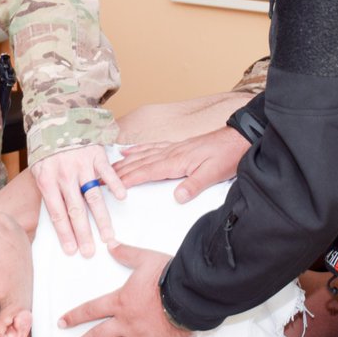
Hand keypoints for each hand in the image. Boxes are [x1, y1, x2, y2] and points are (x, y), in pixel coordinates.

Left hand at [31, 144, 126, 256]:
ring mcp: (81, 164)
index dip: (64, 233)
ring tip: (107, 236)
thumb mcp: (38, 168)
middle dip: (83, 233)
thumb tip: (56, 218)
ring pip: (93, 196)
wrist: (55, 117)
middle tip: (90, 252)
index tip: (71, 250)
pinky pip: (107, 171)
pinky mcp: (95, 154)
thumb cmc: (47, 148)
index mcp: (47, 179)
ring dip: (101, 218)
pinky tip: (122, 198)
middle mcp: (64, 174)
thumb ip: (48, 190)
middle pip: (75, 209)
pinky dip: (115, 184)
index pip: (57, 212)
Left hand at [59, 243, 191, 336]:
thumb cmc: (168, 277)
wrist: (190, 296)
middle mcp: (126, 323)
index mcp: (121, 302)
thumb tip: (111, 244)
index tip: (61, 322)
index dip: (74, 316)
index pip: (91, 310)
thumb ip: (126, 253)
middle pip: (97, 336)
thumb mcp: (145, 259)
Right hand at [114, 126, 249, 202]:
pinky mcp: (178, 147)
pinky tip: (130, 151)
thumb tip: (177, 197)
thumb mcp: (213, 173)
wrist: (238, 139)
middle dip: (118, 171)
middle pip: (139, 163)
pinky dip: (138, 150)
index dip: (127, 179)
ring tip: (108, 166)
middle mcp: (171, 153)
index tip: (110, 185)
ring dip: (125, 161)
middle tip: (99, 178)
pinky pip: (152, 148)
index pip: (146, 171)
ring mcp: (173, 149)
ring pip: (143, 155)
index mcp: (176, 161)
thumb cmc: (226, 156)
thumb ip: (194, 185)